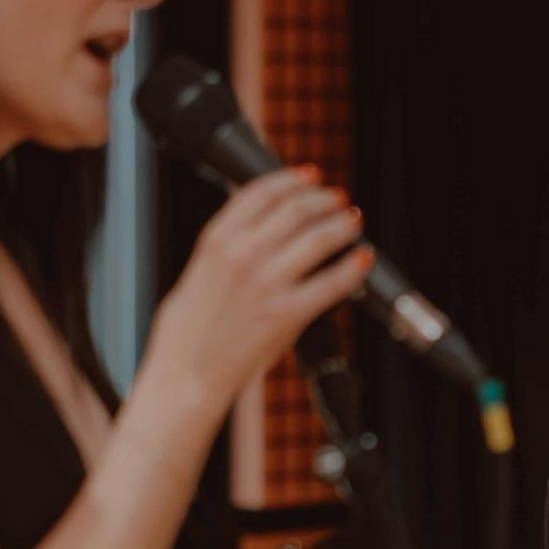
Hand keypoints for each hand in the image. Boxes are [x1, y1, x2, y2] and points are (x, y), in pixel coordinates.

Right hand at [146, 165, 370, 413]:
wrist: (186, 372)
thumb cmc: (188, 330)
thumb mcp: (197, 271)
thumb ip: (227, 245)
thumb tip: (257, 227)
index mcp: (217, 239)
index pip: (261, 191)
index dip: (292, 178)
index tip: (309, 176)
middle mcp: (242, 253)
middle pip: (296, 208)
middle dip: (324, 199)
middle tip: (338, 200)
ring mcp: (267, 282)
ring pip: (318, 236)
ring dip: (342, 224)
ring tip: (353, 221)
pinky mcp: (287, 313)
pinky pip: (333, 282)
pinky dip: (353, 266)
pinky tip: (362, 258)